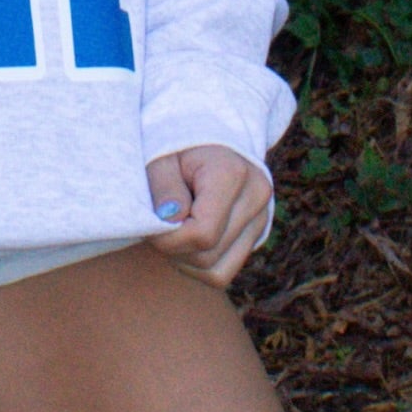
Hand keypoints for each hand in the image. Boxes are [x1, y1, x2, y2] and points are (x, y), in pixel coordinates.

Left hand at [146, 143, 270, 287]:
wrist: (203, 138)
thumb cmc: (175, 145)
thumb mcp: (160, 157)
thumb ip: (164, 188)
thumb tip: (169, 221)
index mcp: (232, 173)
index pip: (203, 232)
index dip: (169, 238)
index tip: (150, 223)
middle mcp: (256, 197)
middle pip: (208, 255)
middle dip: (173, 249)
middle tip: (155, 226)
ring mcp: (261, 218)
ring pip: (217, 271)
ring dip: (184, 261)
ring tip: (170, 232)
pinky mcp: (256, 234)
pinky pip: (223, 273)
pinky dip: (198, 267)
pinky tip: (185, 242)